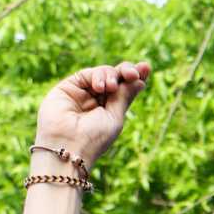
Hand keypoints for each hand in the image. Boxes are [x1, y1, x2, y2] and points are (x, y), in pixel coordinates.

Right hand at [34, 60, 150, 167]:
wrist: (67, 146)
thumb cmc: (93, 138)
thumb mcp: (115, 117)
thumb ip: (124, 96)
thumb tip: (140, 79)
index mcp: (111, 110)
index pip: (125, 89)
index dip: (135, 77)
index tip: (145, 67)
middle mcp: (97, 100)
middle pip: (115, 77)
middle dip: (126, 71)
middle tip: (133, 74)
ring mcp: (83, 93)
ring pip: (103, 73)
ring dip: (111, 75)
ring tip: (111, 87)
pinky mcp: (68, 87)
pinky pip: (86, 74)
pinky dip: (97, 76)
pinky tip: (100, 87)